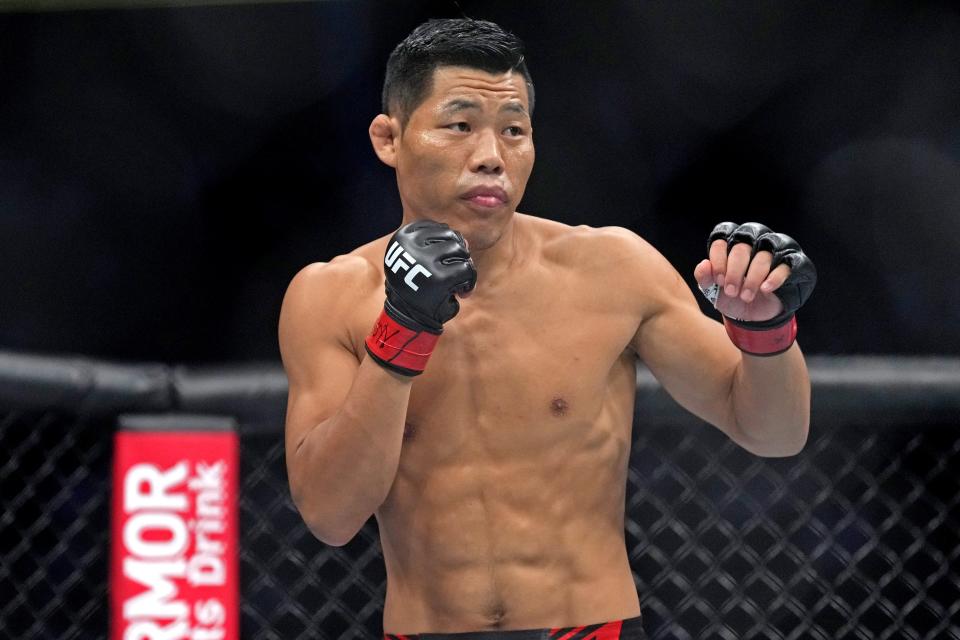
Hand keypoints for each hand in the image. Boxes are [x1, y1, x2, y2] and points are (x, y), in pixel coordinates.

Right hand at [366, 220, 476, 375]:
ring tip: (457, 282)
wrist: (408, 319)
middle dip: (457, 254)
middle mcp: (411, 247)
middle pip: (451, 236)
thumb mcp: (417, 258)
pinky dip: (470, 282)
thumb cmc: (416, 287)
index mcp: (402, 238)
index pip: (436, 227)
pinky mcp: (439, 279)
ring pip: (460, 251)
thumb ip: (439, 245)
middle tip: (452, 274)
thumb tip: (465, 241)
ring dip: (463, 266)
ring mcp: (425, 262)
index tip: (442, 261)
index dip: (445, 243)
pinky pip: (467, 269)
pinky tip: (462, 292)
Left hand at [695, 222, 815, 354]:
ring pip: (763, 256)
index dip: (718, 260)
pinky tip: (764, 290)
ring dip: (751, 279)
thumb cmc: (733, 294)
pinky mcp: (793, 262)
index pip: (722, 239)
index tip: (717, 280)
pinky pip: (785, 265)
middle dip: (734, 272)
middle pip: (741, 247)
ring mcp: (775, 249)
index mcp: (733, 242)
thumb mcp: (714, 290)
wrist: (754, 314)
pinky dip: (774, 278)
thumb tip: (704, 265)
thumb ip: (704, 277)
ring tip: (745, 297)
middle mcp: (754, 240)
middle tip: (730, 291)